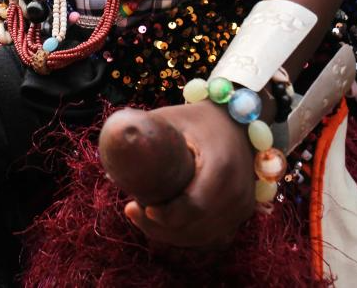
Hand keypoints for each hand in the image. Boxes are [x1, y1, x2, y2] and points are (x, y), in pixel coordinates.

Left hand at [122, 100, 255, 248]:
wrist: (235, 119)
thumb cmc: (198, 118)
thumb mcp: (172, 119)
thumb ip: (146, 132)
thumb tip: (112, 153)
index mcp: (223, 165)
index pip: (194, 205)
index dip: (166, 215)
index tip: (137, 206)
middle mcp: (238, 190)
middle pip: (196, 227)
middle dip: (160, 227)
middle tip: (131, 210)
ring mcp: (243, 205)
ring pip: (203, 237)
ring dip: (171, 234)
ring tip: (143, 215)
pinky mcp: (242, 214)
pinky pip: (213, 237)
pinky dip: (188, 235)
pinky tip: (166, 223)